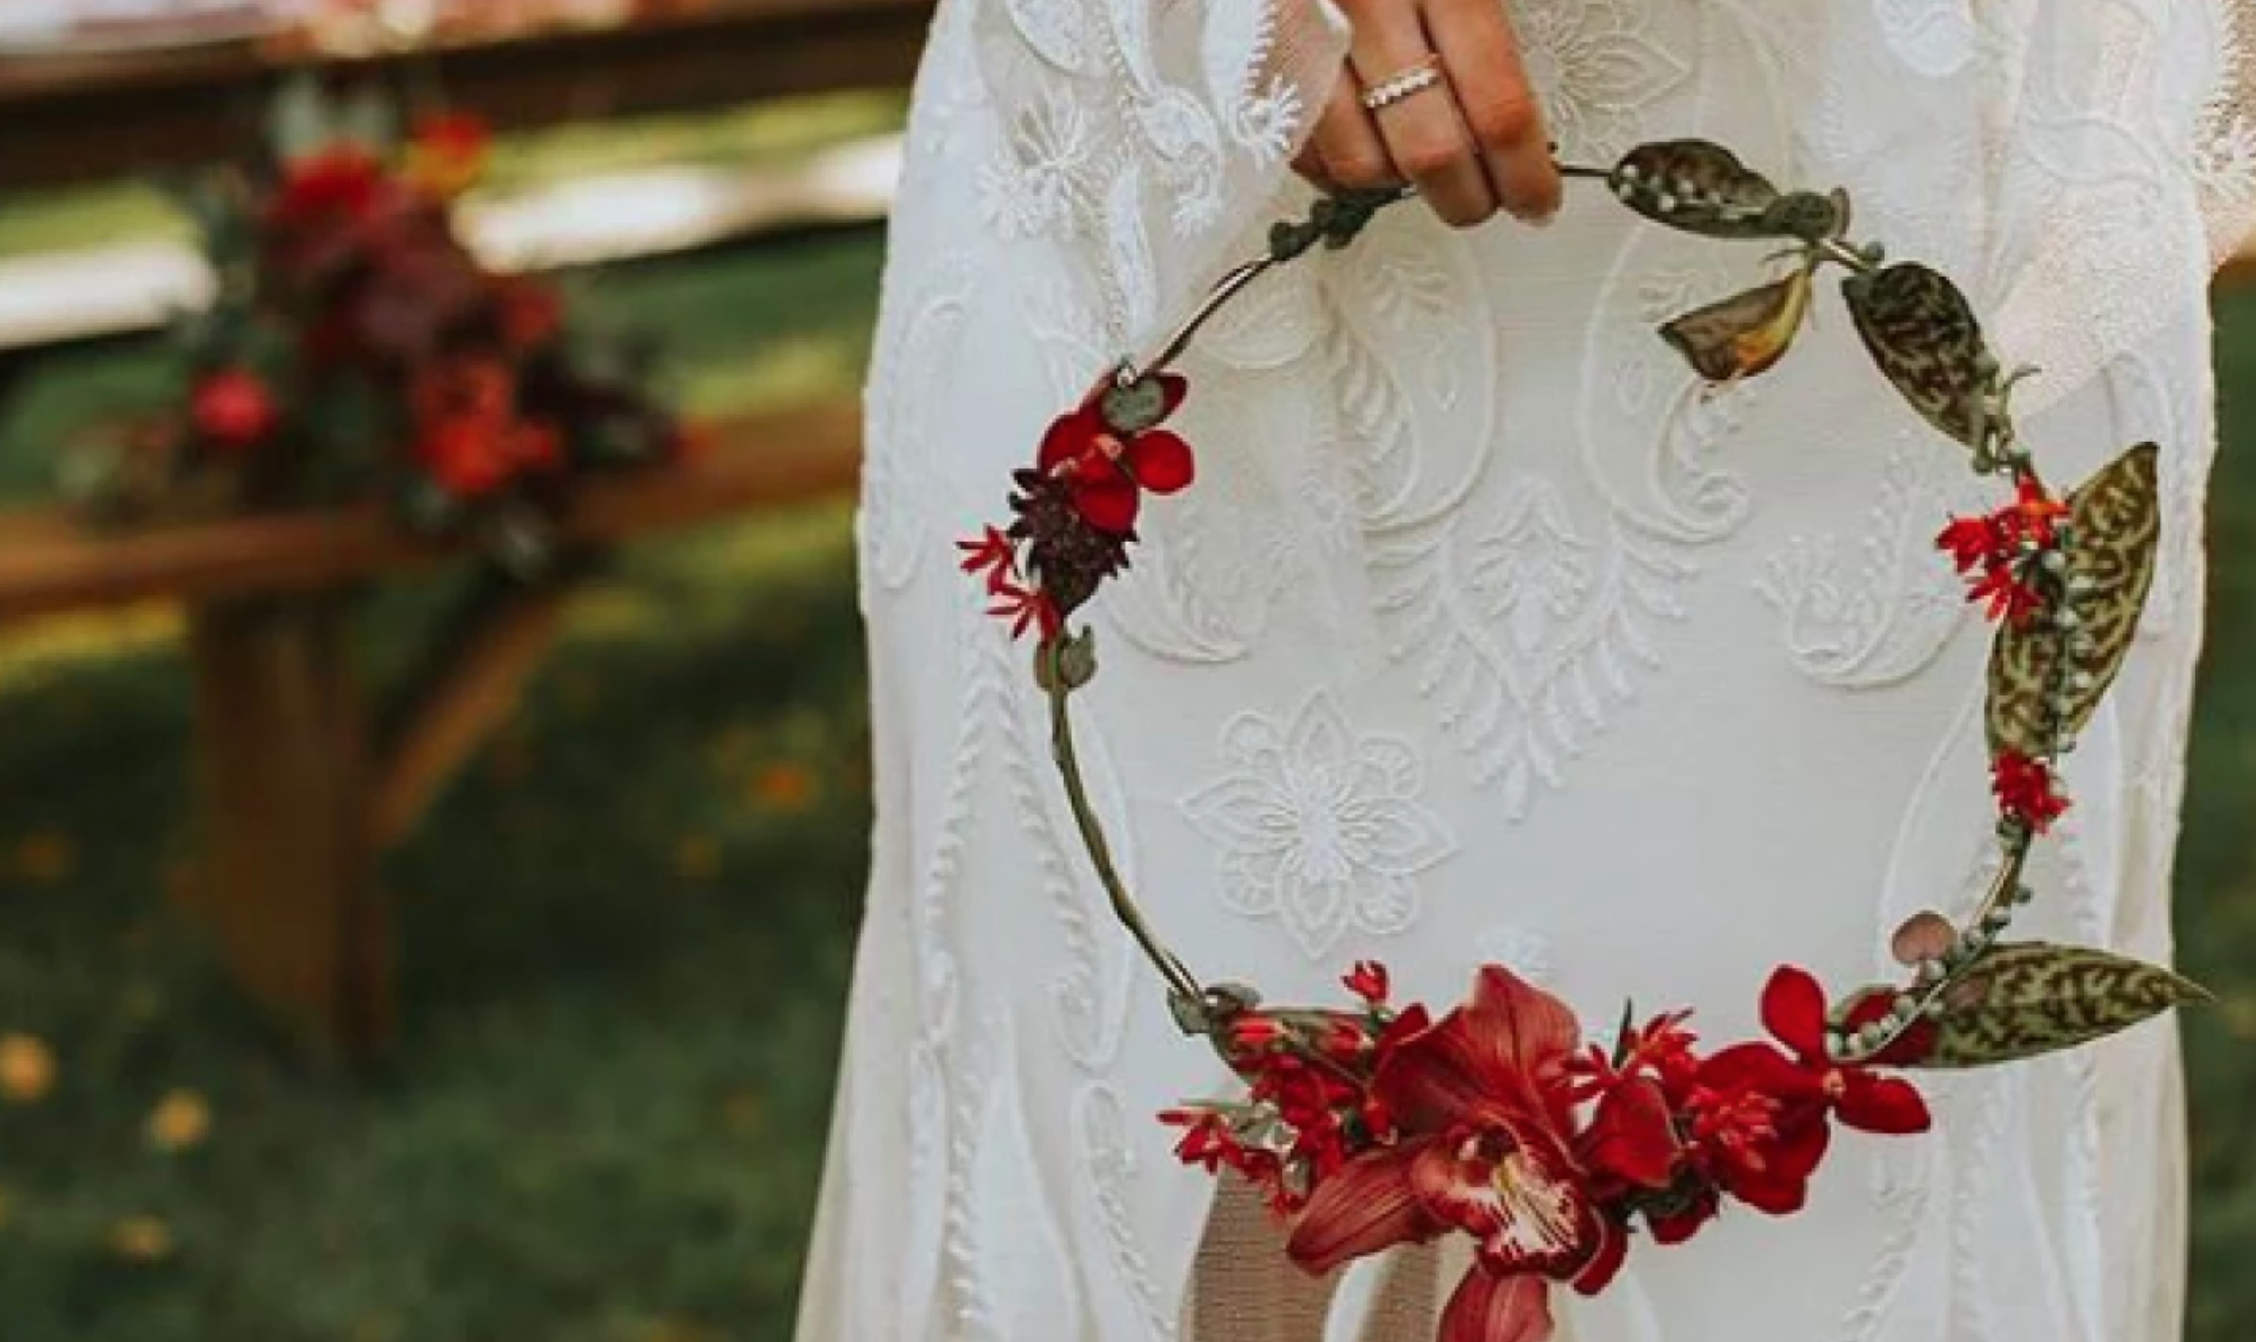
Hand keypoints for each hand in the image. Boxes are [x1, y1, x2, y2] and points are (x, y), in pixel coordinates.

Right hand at [1293, 0, 1560, 228]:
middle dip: (1468, 198)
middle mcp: (1366, 4)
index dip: (1526, 173)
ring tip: (1418, 162)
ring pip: (1361, 165)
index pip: (1497, 107)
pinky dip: (1337, 164)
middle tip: (1486, 200)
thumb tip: (1519, 115)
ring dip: (1399, 182)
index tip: (1538, 200)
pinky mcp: (1254, 54)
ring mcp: (1303, 34)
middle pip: (1431, 151)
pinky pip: (1302, 148)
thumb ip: (1488, 12)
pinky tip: (1363, 141)